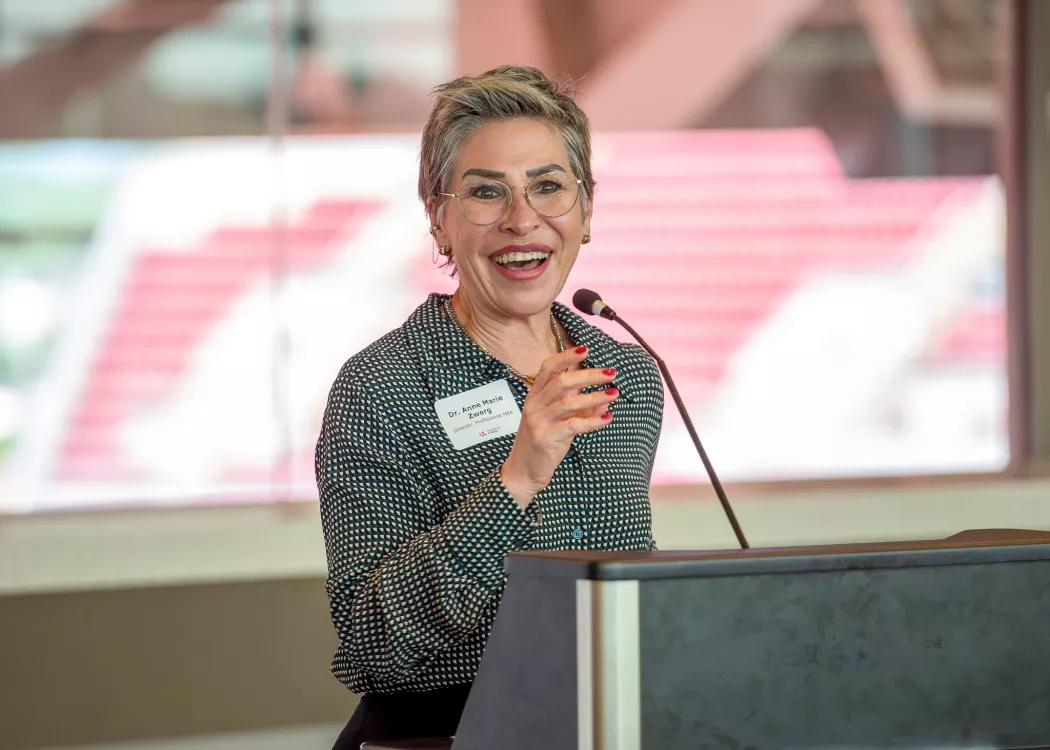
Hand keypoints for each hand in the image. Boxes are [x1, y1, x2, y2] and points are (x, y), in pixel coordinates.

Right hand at [500, 345, 618, 508]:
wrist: (524, 471)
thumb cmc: (543, 441)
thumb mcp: (560, 419)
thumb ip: (579, 406)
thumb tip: (605, 394)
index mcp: (535, 395)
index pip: (548, 368)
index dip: (567, 357)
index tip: (586, 349)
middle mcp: (534, 404)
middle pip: (562, 382)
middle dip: (589, 375)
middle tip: (611, 373)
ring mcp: (538, 421)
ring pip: (569, 402)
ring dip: (595, 396)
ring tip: (614, 393)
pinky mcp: (544, 438)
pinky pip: (573, 425)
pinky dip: (593, 421)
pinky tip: (608, 418)